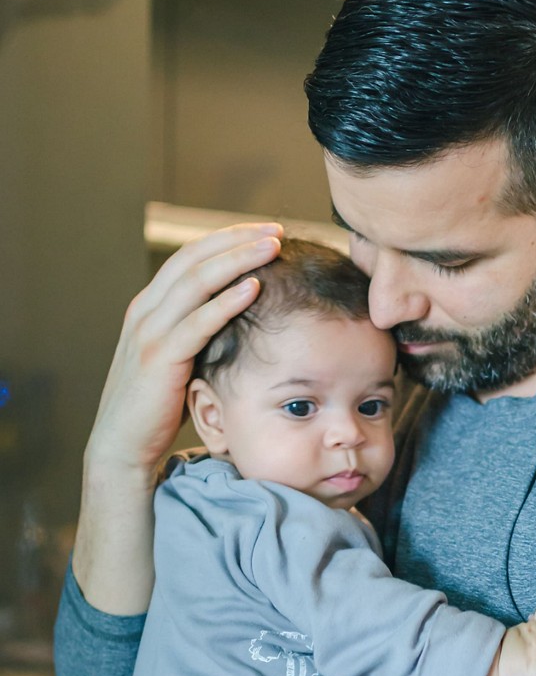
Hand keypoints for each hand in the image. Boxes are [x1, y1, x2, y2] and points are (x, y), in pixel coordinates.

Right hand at [88, 223, 282, 476]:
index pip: (189, 256)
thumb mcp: (175, 359)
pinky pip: (198, 322)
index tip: (263, 231)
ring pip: (195, 281)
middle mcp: (146, 312)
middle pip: (193, 257)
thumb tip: (236, 319)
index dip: (226, 239)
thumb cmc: (157, 407)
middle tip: (274, 229)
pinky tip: (254, 288)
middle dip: (236, 239)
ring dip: (237, 260)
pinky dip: (227, 301)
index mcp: (149, 307)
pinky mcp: (160, 359)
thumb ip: (196, 334)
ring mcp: (149, 333)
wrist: (122, 446)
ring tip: (271, 248)